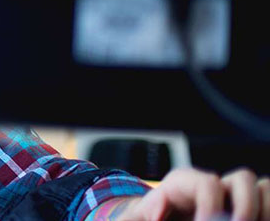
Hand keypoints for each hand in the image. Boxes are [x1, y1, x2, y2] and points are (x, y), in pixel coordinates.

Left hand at [115, 167, 269, 220]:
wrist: (155, 218)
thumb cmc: (147, 217)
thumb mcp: (138, 216)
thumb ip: (143, 213)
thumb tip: (157, 214)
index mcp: (185, 183)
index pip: (208, 184)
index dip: (213, 206)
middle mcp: (214, 185)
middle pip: (244, 178)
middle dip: (247, 205)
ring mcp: (233, 196)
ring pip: (264, 188)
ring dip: (265, 208)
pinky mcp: (244, 208)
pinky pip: (269, 200)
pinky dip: (268, 212)